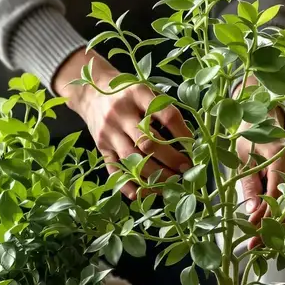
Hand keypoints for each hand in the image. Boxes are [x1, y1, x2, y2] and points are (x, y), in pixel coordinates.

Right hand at [57, 48, 191, 198]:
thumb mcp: (144, 90)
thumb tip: (188, 139)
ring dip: (155, 175)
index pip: (165, 115)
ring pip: (133, 159)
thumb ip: (162, 108)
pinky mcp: (101, 147)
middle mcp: (121, 113)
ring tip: (172, 182)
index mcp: (137, 94)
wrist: (90, 93)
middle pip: (148, 142)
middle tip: (186, 168)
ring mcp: (109, 132)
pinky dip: (130, 185)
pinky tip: (145, 193)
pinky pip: (115, 170)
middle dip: (171, 159)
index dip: (182, 132)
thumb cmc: (126, 93)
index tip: (193, 145)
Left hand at [237, 136, 284, 249]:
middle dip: (277, 225)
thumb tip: (253, 212)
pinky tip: (273, 232)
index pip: (278, 188)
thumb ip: (249, 184)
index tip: (252, 227)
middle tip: (257, 243)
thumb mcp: (243, 158)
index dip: (267, 210)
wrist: (263, 119)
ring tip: (263, 243)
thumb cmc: (250, 137)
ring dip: (283, 227)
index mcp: (281, 153)